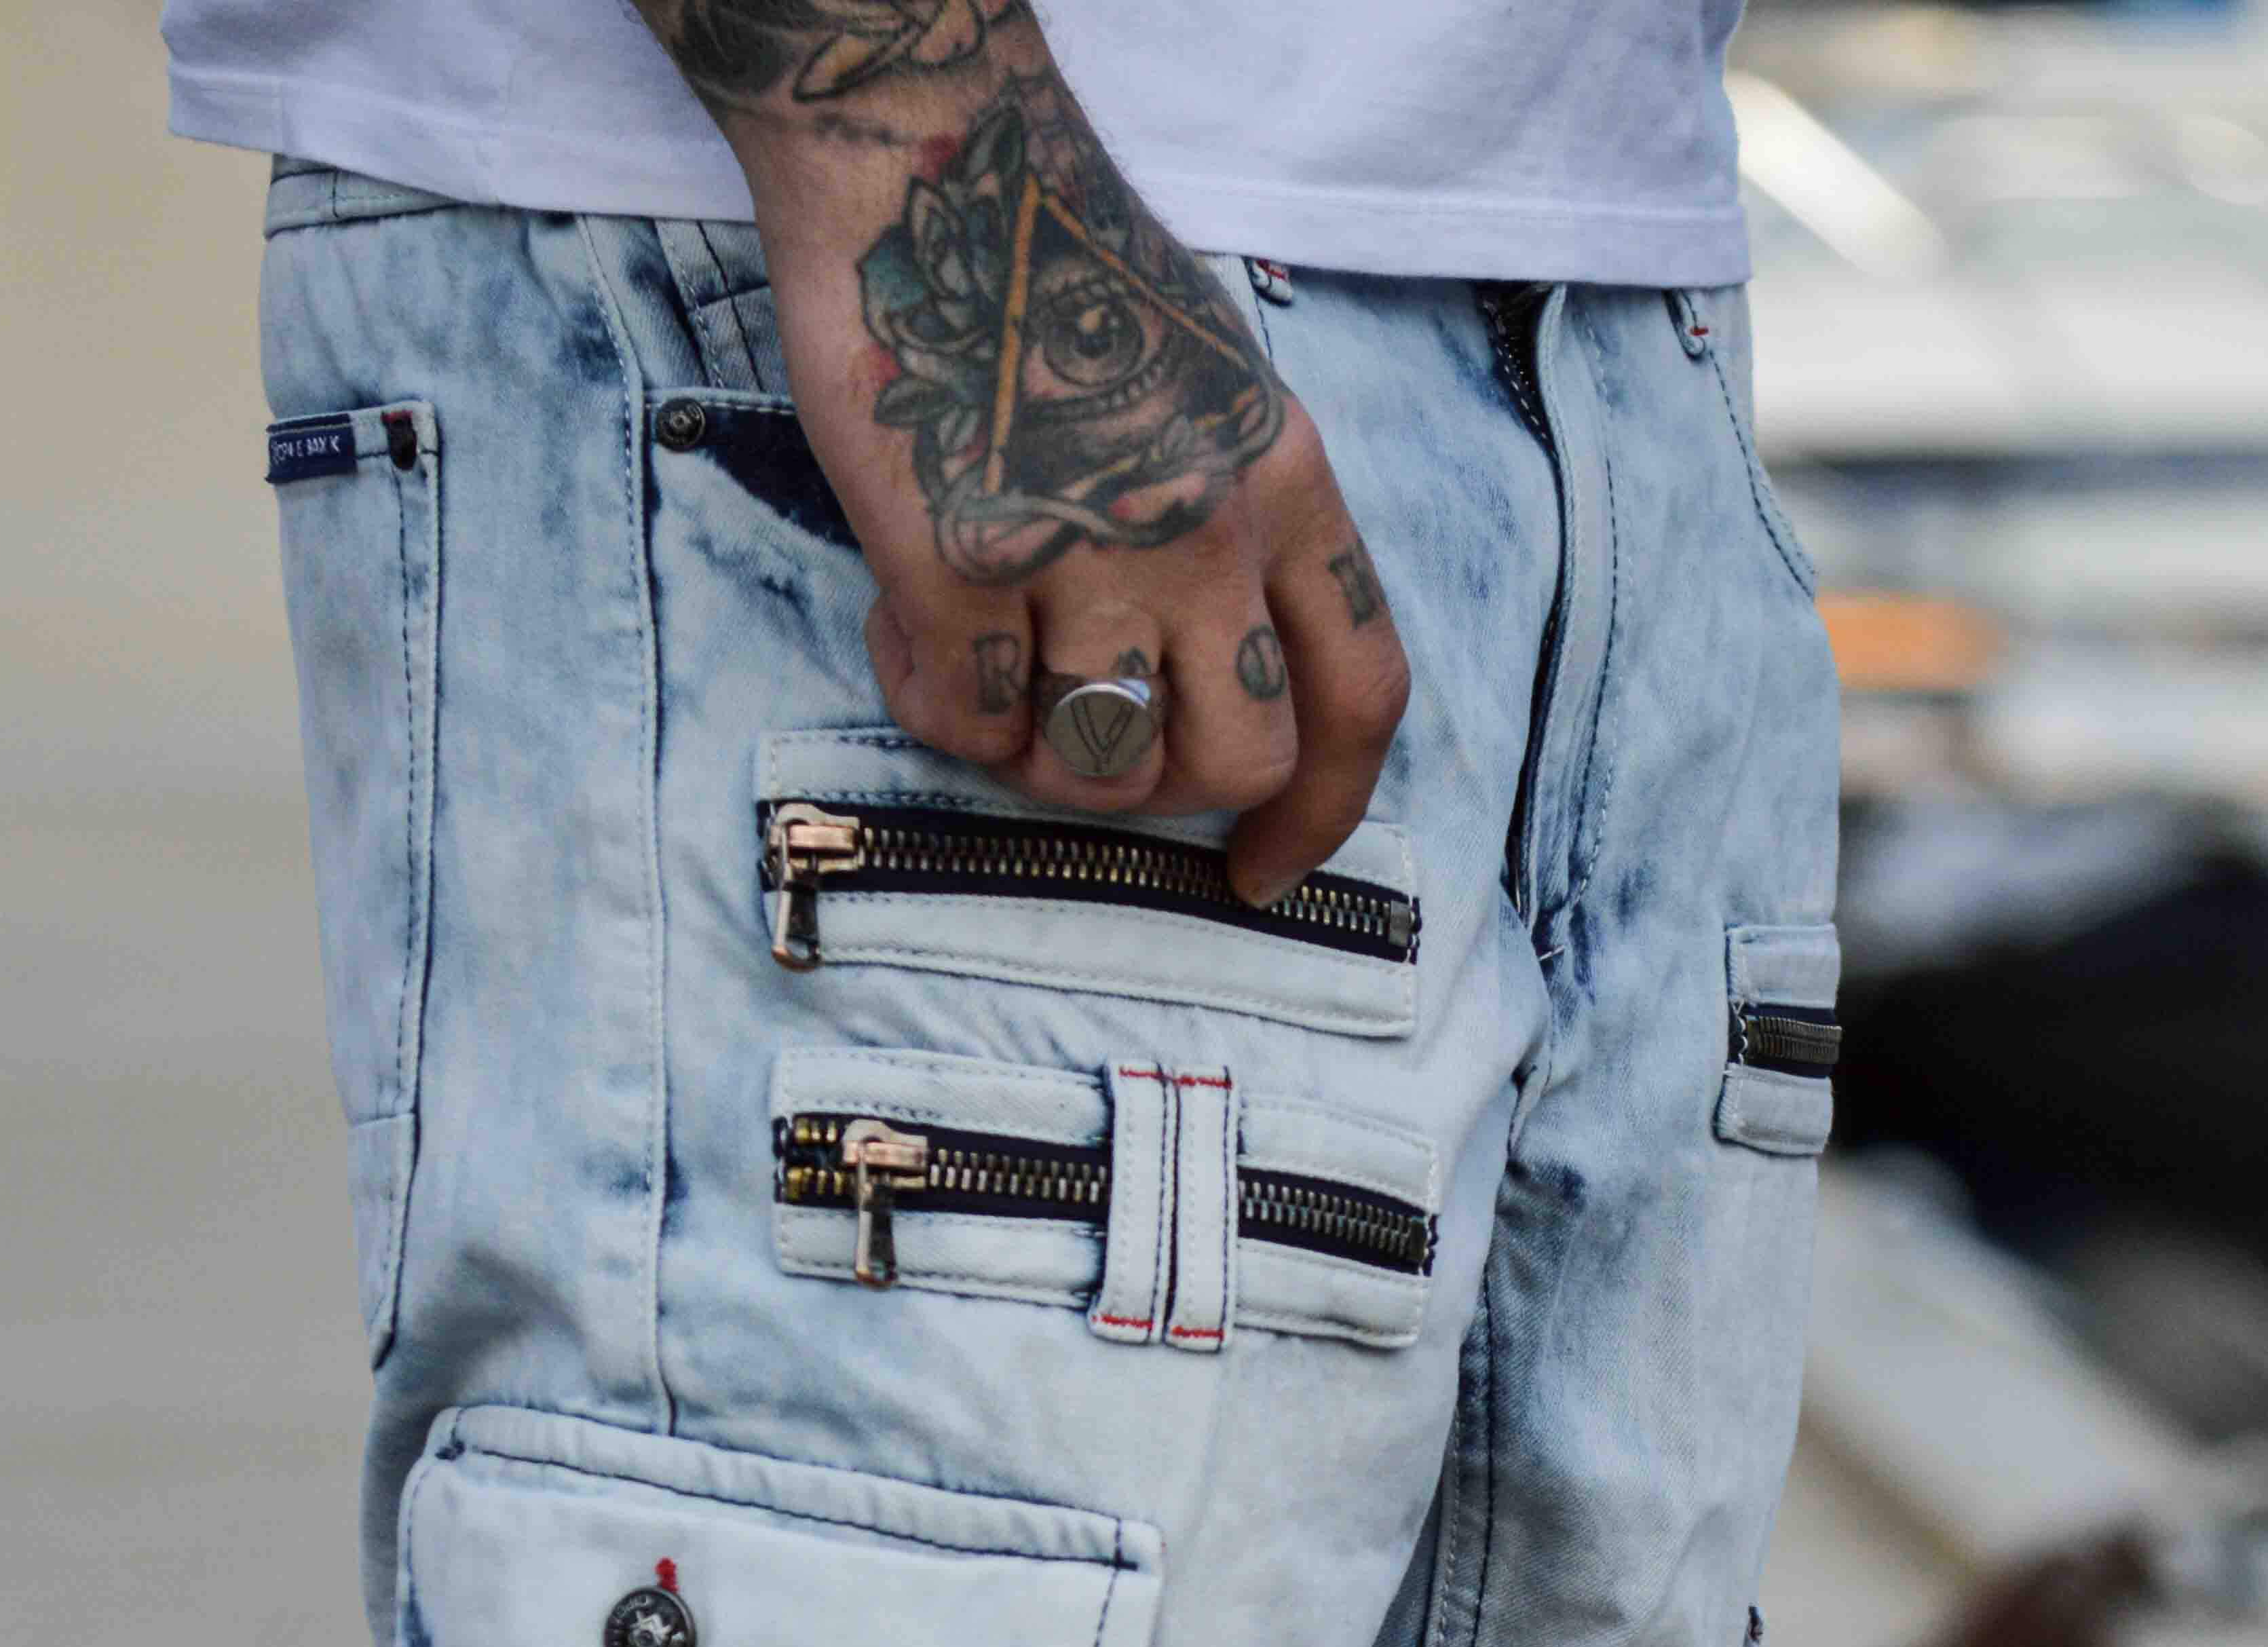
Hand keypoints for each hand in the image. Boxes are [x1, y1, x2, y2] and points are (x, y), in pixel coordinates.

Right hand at [642, 2, 1410, 903]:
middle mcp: (1212, 527)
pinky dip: (929, 703)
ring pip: (1096, 767)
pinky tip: (905, 624)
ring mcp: (1090, 549)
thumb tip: (1199, 687)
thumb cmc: (1058, 281)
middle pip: (1234, 762)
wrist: (931, 156)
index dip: (1321, 812)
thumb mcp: (1213, 394)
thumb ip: (1237, 536)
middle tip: (1077, 743)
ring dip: (1029, 757)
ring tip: (979, 665)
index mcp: (1287, 484)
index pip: (1362, 695)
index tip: (1264, 869)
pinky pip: (966, 727)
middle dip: (1153, 793)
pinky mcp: (967, 564)